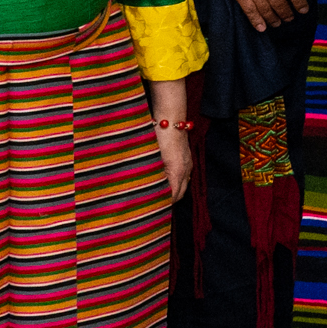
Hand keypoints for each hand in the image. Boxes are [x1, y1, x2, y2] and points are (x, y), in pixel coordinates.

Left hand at [147, 80, 192, 201]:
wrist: (170, 115)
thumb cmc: (159, 134)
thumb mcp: (150, 156)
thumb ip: (148, 174)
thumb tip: (139, 189)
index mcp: (177, 171)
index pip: (173, 196)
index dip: (163, 205)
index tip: (152, 212)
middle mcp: (186, 169)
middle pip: (180, 193)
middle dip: (168, 201)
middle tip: (153, 208)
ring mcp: (187, 162)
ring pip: (183, 184)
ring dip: (172, 192)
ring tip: (158, 198)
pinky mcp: (185, 157)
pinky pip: (183, 176)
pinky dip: (175, 182)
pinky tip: (164, 182)